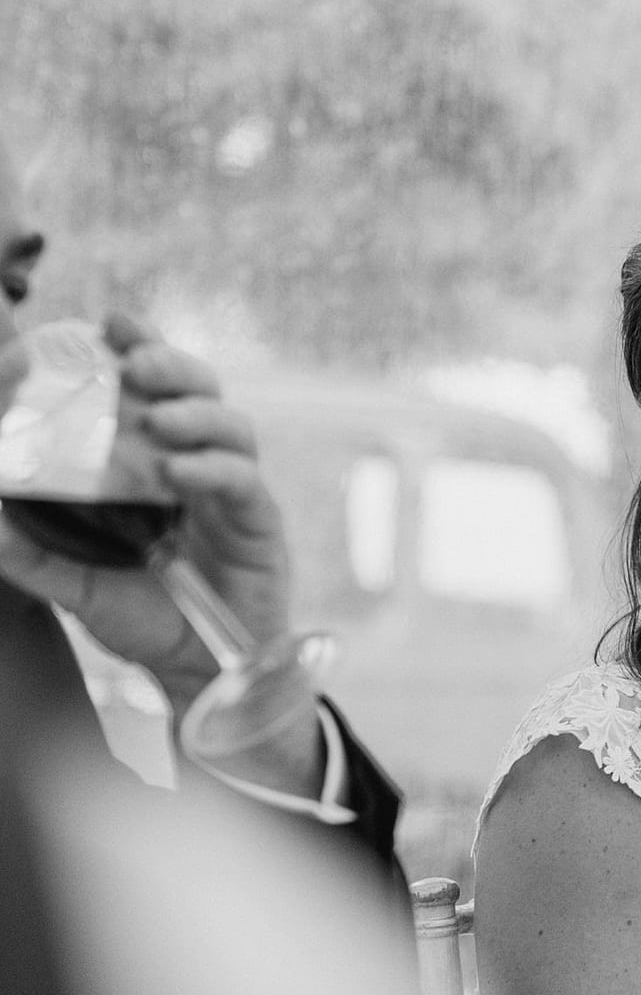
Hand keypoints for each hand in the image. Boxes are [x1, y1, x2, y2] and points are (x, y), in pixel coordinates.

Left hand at [0, 315, 291, 709]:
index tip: (110, 320)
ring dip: (198, 413)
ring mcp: (233, 490)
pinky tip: (181, 472)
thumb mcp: (70, 582)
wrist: (197, 673)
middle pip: (201, 391)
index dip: (139, 346)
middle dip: (172, 364)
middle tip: (138, 361)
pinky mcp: (258, 521)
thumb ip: (29, 551)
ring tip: (162, 420)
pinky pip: (244, 481)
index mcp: (157, 462)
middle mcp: (199, 465)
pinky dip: (216, 469)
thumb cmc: (143, 618)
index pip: (153, 390)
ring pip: (232, 425)